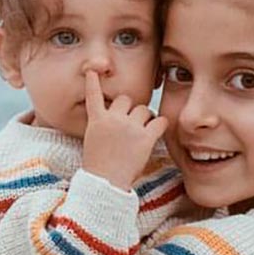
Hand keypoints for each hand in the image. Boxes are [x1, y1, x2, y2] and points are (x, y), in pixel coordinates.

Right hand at [81, 71, 167, 190]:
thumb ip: (102, 127)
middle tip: (131, 124)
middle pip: (126, 99)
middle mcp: (114, 119)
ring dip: (146, 117)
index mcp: (97, 120)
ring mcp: (130, 127)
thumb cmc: (98, 168)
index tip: (92, 70)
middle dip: (129, 108)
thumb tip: (114, 120)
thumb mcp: (92, 142)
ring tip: (144, 131)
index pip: (94, 95)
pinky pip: (160, 121)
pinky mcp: (145, 137)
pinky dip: (162, 124)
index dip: (93, 82)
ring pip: (144, 109)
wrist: (105, 184)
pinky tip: (160, 129)